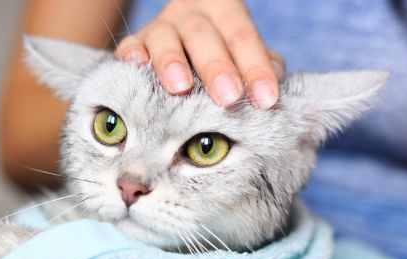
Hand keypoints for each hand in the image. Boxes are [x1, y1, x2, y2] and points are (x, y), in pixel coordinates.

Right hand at [115, 0, 284, 108]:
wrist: (182, 42)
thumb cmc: (223, 55)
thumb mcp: (244, 53)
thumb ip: (261, 63)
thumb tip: (276, 74)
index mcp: (224, 11)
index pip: (242, 36)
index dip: (256, 67)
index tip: (266, 99)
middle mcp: (191, 14)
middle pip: (203, 35)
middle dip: (217, 67)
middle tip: (229, 97)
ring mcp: (160, 28)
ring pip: (164, 38)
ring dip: (172, 62)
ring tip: (180, 87)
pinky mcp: (135, 45)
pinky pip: (130, 46)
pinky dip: (132, 56)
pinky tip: (136, 66)